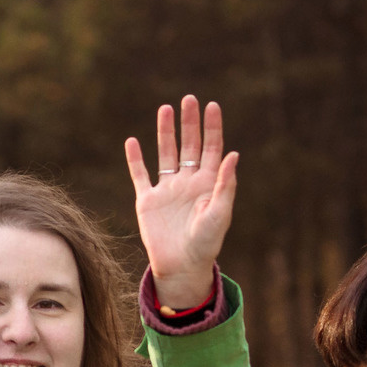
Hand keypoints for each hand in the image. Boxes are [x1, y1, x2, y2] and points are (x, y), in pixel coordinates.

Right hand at [126, 95, 238, 310]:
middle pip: (189, 145)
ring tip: (165, 108)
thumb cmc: (206, 243)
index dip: (212, 127)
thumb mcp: (220, 213)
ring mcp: (167, 190)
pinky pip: (140, 175)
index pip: (211, 149)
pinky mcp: (148, 201)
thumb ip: (226, 184)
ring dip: (166, 132)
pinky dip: (135, 159)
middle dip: (189, 123)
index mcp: (208, 184)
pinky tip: (132, 141)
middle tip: (189, 99)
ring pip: (166, 154)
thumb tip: (233, 154)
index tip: (212, 106)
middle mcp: (188, 183)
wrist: (182, 267)